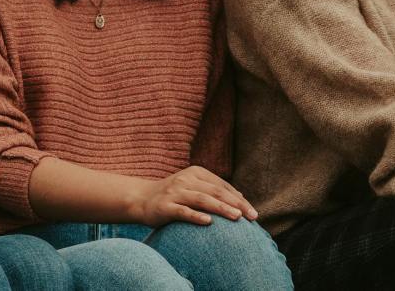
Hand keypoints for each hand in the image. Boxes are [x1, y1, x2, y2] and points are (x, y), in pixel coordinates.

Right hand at [129, 165, 256, 226]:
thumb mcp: (193, 187)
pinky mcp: (165, 206)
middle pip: (215, 191)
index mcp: (196, 173)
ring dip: (221, 208)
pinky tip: (208, 222)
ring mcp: (174, 192)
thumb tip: (240, 199)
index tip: (253, 213)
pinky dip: (196, 216)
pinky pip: (183, 211)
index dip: (239, 199)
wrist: (141, 199)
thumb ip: (213, 190)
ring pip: (202, 200)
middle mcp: (186, 180)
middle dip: (236, 204)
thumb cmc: (173, 196)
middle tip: (252, 216)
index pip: (222, 186)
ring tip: (237, 217)